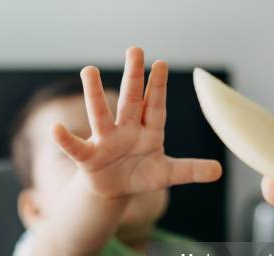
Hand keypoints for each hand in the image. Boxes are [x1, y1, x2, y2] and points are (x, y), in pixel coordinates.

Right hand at [53, 47, 221, 198]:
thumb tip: (218, 170)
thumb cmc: (141, 174)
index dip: (157, 87)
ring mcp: (106, 141)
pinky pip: (76, 147)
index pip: (154, 106)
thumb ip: (190, 170)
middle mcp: (126, 130)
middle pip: (130, 101)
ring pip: (100, 114)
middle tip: (135, 49)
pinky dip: (66, 140)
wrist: (114, 188)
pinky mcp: (89, 157)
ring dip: (94, 93)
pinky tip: (56, 129)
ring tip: (89, 70)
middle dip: (133, 77)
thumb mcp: (167, 174)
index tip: (160, 64)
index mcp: (149, 131)